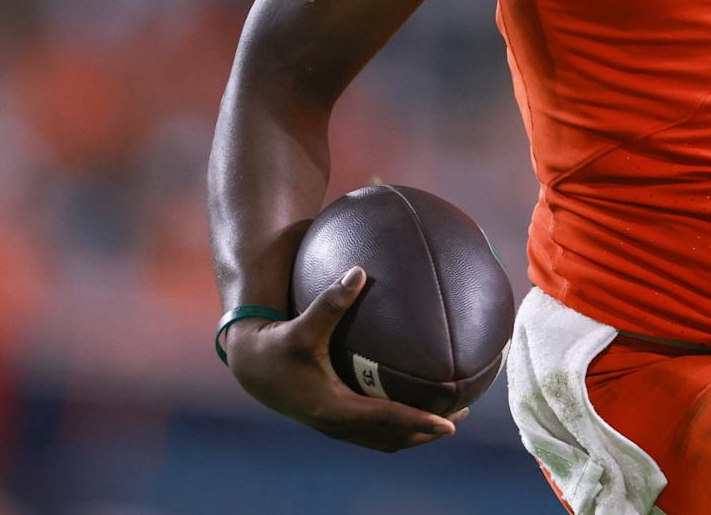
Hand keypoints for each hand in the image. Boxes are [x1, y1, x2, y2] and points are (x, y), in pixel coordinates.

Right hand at [222, 266, 466, 451]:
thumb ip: (330, 302)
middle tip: (459, 416)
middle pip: (391, 438)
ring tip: (446, 415)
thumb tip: (358, 271)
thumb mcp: (302, 326)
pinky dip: (396, 424)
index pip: (385, 420)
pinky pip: (373, 430)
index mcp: (332, 408)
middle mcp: (336, 423)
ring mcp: (335, 426)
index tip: (449, 423)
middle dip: (425, 432)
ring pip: (382, 439)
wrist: (252, 367)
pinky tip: (413, 400)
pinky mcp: (333, 420)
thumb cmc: (276, 345)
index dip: (419, 422)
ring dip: (413, 432)